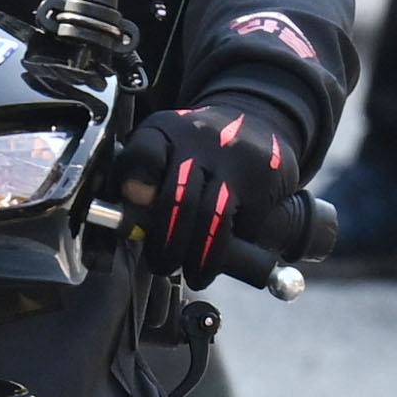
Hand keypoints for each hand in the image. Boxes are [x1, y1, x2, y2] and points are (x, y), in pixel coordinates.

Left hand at [114, 99, 306, 279]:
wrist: (258, 122)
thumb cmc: (199, 145)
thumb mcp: (162, 146)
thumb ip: (139, 172)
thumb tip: (133, 201)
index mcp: (166, 130)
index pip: (144, 154)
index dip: (135, 181)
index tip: (133, 204)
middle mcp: (200, 139)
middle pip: (178, 199)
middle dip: (167, 243)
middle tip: (163, 264)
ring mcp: (234, 158)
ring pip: (212, 217)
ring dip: (200, 256)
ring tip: (195, 274)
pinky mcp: (264, 176)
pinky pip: (246, 223)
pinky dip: (234, 245)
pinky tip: (224, 250)